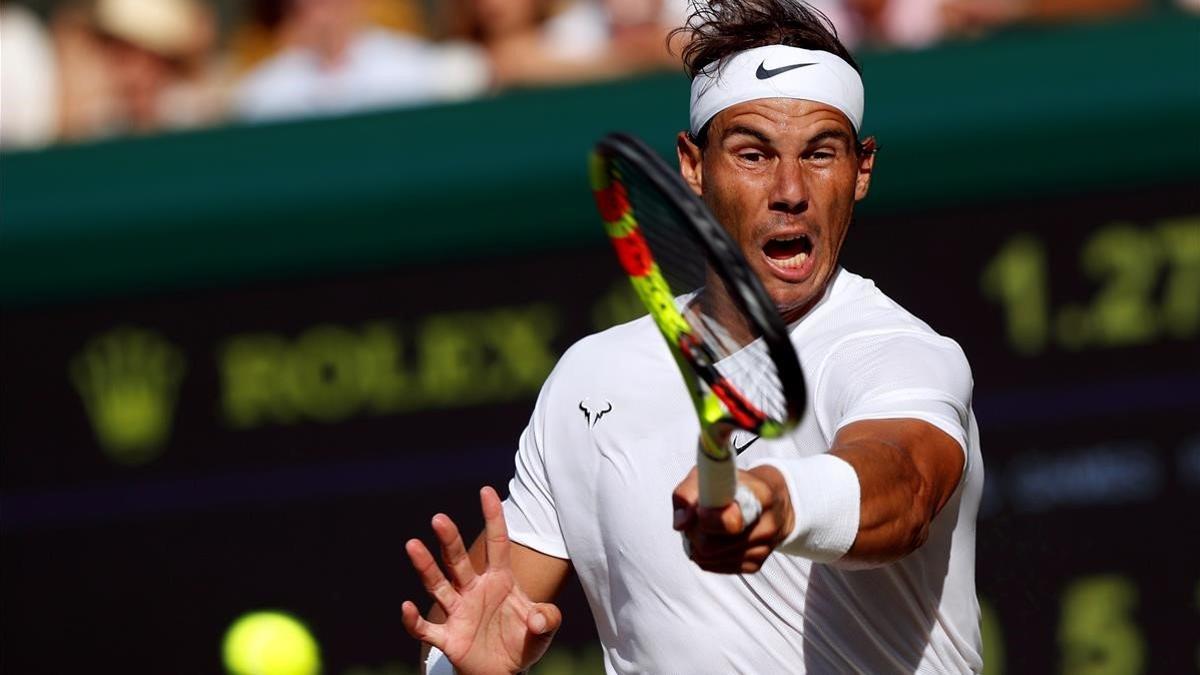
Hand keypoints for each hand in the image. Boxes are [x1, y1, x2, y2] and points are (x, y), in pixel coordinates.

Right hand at [402, 487, 561, 674]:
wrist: (504, 673)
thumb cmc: (522, 641)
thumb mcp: (543, 628)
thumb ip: (547, 618)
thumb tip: (537, 619)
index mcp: (499, 580)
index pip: (497, 544)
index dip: (493, 518)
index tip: (487, 491)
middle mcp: (474, 590)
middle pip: (458, 560)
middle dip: (449, 540)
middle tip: (439, 518)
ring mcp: (459, 612)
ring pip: (438, 585)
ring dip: (425, 567)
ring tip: (412, 545)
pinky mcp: (448, 638)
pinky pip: (426, 628)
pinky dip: (414, 620)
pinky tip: (406, 607)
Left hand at [671, 465, 794, 573]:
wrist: (772, 502)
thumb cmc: (735, 485)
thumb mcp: (710, 475)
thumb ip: (689, 493)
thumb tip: (681, 524)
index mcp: (760, 495)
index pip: (734, 518)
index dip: (712, 519)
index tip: (700, 511)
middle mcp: (767, 525)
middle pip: (710, 544)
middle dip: (693, 531)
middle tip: (695, 516)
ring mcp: (762, 548)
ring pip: (708, 557)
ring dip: (696, 543)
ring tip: (705, 525)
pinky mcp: (755, 565)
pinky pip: (713, 566)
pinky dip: (705, 553)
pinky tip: (713, 537)